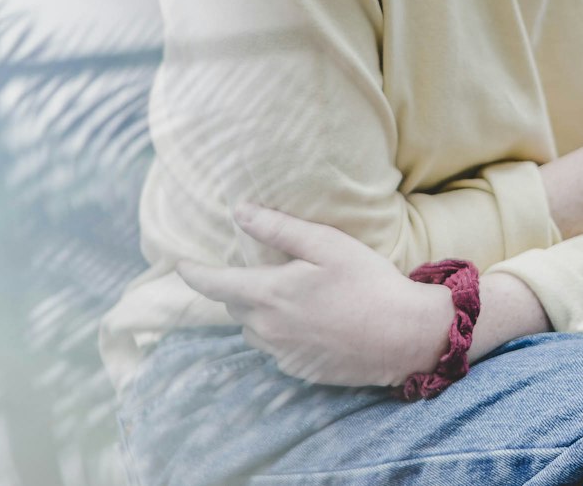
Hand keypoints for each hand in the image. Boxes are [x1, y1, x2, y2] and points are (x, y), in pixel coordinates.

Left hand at [176, 204, 453, 388]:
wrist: (402, 336)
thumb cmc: (368, 282)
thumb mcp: (326, 244)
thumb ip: (279, 229)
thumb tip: (239, 212)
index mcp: (270, 294)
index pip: (214, 285)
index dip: (194, 273)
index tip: (179, 264)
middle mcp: (268, 328)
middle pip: (234, 306)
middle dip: (234, 287)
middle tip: (249, 268)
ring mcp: (282, 354)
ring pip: (252, 329)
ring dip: (256, 310)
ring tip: (283, 292)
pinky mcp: (298, 371)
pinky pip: (274, 347)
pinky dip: (279, 331)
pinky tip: (308, 318)